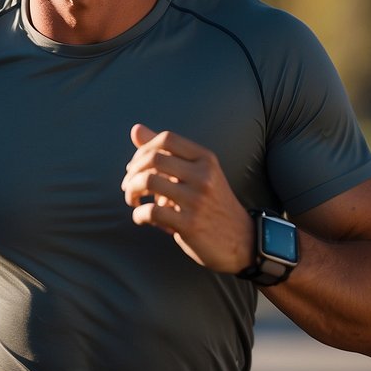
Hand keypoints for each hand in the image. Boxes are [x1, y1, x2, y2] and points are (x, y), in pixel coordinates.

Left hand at [121, 123, 253, 272]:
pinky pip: (151, 212)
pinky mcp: (189, 224)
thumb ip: (166, 153)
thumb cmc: (211, 204)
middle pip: (153, 158)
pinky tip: (141, 218)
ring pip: (148, 181)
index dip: (143, 149)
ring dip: (131, 192)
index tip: (135, 166)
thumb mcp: (197, 173)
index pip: (166, 139)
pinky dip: (138, 215)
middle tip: (128, 186)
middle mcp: (203, 175)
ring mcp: (197, 199)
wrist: (242, 240)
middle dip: (132, 172)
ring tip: (133, 201)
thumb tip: (135, 129)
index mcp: (205, 159)